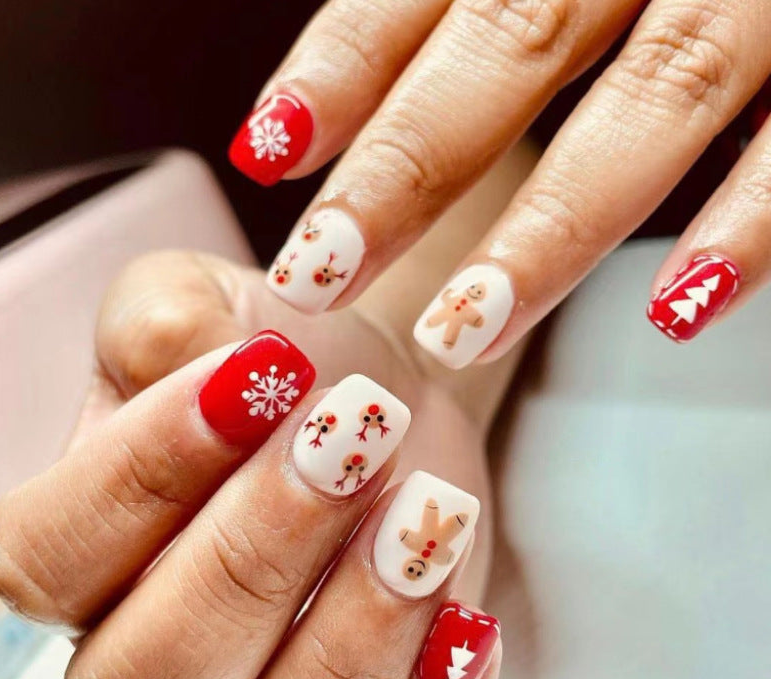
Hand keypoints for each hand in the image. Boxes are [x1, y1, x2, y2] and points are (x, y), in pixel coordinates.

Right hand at [0, 249, 508, 678]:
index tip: (252, 378)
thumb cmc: (282, 359)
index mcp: (84, 558)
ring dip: (351, 639)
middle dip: (251, 561)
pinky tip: (465, 617)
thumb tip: (179, 355)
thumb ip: (163, 316)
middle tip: (347, 443)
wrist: (376, 401)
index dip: (141, 476)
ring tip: (421, 513)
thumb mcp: (210, 304)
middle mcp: (152, 659)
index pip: (49, 562)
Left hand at [229, 0, 770, 366]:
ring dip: (548, 228)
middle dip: (408, 166)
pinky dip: (747, 226)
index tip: (266, 153)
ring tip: (461, 335)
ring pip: (655, 94)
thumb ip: (465, 19)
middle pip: (514, 41)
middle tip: (319, 274)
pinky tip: (675, 311)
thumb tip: (317, 126)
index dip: (340, 67)